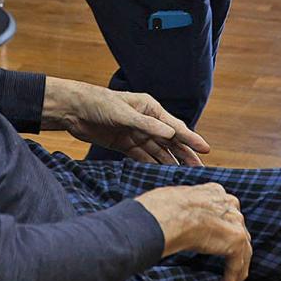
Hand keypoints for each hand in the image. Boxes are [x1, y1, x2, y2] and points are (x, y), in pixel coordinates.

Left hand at [42, 78, 208, 163]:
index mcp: (150, 109)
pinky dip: (152, 164)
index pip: (175, 127)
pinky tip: (161, 174)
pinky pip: (142, 156)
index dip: (191, 139)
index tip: (206, 150)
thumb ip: (146, 125)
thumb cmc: (99, 104)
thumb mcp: (123, 113)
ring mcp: (136, 134)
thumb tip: (171, 134)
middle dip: (185, 155)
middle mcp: (147, 122)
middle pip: (170, 141)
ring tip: (184, 176)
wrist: (74, 110)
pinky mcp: (124, 144)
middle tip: (200, 170)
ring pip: (158, 151)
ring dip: (170, 162)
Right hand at [135, 183, 251, 280]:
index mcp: (214, 192)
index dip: (223, 227)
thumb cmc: (163, 209)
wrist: (168, 215)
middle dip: (234, 247)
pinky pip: (237, 264)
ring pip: (243, 249)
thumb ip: (184, 209)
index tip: (217, 240)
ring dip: (236, 268)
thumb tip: (173, 218)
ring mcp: (234, 221)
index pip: (226, 211)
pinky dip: (232, 277)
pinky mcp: (235, 240)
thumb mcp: (176, 202)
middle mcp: (228, 204)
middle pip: (238, 229)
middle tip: (226, 263)